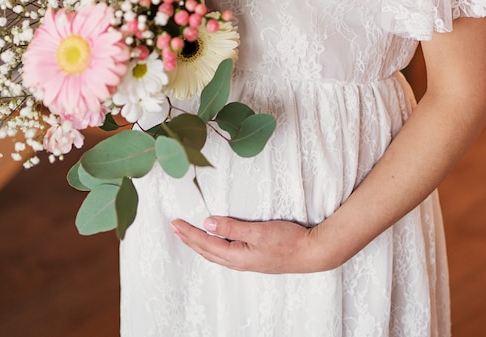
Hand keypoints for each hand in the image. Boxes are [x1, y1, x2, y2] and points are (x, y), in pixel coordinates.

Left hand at [171, 216, 326, 273]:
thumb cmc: (288, 241)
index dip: (189, 233)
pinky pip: (224, 254)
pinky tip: (213, 244)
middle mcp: (238, 262)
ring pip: (215, 254)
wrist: (310, 253)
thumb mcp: (258, 231)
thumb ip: (232, 227)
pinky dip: (212, 247)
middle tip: (174, 228)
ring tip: (187, 237)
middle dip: (189, 240)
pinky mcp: (253, 259)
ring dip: (199, 244)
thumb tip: (208, 223)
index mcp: (237, 256)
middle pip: (207, 251)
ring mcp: (246, 262)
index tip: (175, 223)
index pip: (206, 243)